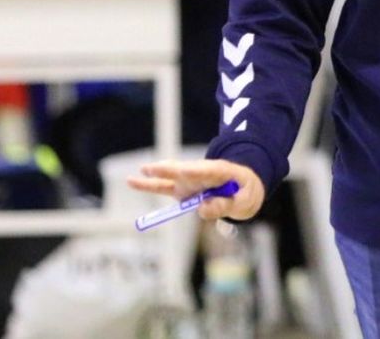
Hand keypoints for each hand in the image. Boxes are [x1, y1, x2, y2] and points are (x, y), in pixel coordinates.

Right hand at [127, 158, 264, 222]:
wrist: (245, 188)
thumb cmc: (246, 193)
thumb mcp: (244, 202)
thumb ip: (224, 206)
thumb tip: (201, 209)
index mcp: (221, 172)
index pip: (206, 171)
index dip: (193, 171)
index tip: (182, 170)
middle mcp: (202, 173)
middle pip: (184, 170)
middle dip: (169, 170)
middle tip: (151, 169)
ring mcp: (191, 180)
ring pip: (172, 176)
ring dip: (157, 174)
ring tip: (140, 173)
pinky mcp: (183, 188)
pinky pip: (165, 186)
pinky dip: (151, 183)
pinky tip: (133, 181)